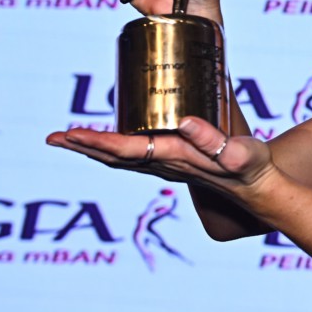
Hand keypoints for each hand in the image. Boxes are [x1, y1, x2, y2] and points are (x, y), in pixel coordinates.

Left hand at [46, 116, 273, 194]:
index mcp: (173, 159)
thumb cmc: (251, 170)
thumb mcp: (238, 153)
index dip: (95, 142)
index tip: (69, 134)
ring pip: (121, 157)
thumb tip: (182, 121)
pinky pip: (136, 154)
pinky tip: (112, 138)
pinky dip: (115, 147)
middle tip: (52, 137)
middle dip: (82, 146)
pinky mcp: (175, 160)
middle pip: (113, 157)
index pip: (124, 150)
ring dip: (93, 147)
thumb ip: (211, 139)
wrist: (259, 190)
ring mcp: (167, 165)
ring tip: (69, 137)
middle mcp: (164, 164)